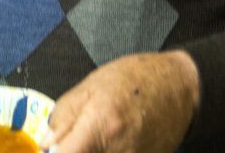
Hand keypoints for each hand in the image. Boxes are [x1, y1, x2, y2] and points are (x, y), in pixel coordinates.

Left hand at [42, 51, 198, 152]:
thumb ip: (64, 116)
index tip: (51, 149)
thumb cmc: (134, 79)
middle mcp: (118, 152)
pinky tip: (108, 144)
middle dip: (72, 152)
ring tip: (92, 139)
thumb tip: (46, 145)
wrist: (178, 88)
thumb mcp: (91, 85)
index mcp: (100, 125)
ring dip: (89, 152)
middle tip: (71, 143)